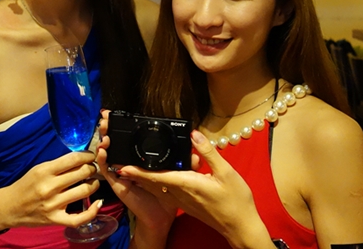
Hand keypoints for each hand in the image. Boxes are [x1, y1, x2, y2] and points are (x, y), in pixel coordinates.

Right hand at [0, 151, 102, 230]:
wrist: (9, 207)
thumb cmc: (26, 185)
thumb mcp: (38, 169)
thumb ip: (58, 165)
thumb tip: (80, 158)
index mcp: (45, 171)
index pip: (74, 159)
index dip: (87, 155)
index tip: (91, 155)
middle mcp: (50, 187)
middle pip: (82, 173)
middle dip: (92, 168)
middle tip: (92, 168)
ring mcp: (53, 205)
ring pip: (84, 191)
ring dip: (94, 184)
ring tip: (93, 182)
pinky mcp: (55, 219)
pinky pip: (79, 218)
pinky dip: (92, 211)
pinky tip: (97, 203)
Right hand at [96, 111, 176, 242]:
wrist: (160, 218)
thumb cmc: (168, 198)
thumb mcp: (179, 179)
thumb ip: (187, 166)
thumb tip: (196, 155)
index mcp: (142, 160)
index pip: (131, 140)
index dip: (123, 127)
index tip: (117, 114)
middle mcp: (130, 164)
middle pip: (116, 142)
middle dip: (109, 129)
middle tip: (106, 117)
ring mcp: (122, 173)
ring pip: (109, 154)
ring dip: (104, 141)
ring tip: (105, 132)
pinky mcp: (118, 184)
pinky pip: (107, 171)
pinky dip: (103, 161)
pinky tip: (103, 152)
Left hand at [117, 130, 268, 247]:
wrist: (240, 227)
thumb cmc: (235, 201)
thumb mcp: (226, 172)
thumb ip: (208, 152)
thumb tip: (194, 134)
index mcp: (187, 185)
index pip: (156, 176)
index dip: (138, 171)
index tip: (122, 165)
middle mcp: (180, 194)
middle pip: (153, 182)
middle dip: (136, 172)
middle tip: (122, 161)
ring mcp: (183, 201)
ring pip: (158, 187)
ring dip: (145, 178)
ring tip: (132, 166)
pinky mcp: (187, 204)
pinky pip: (166, 192)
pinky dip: (157, 183)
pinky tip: (157, 176)